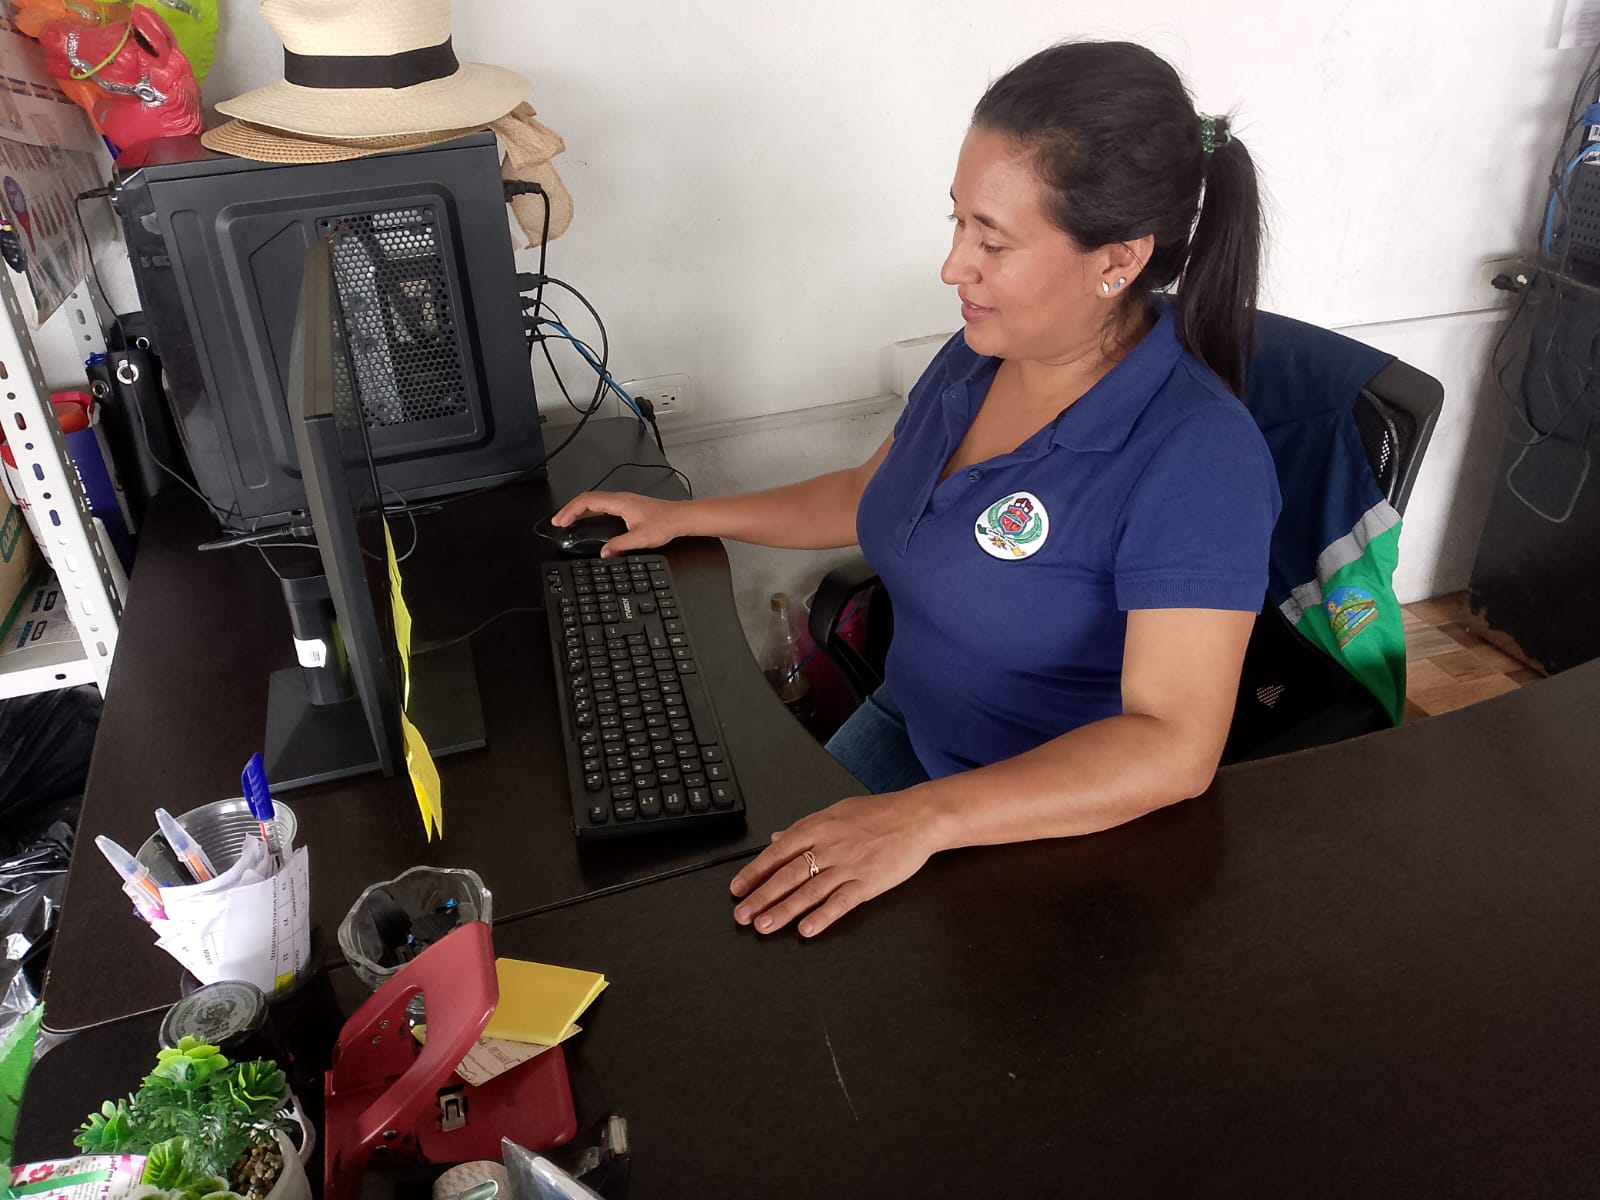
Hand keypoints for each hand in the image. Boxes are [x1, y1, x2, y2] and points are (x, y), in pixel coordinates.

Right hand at [549, 490, 686, 557]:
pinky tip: (590, 521)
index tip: (560, 521)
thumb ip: (619, 545)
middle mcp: (620, 499)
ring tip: (569, 521)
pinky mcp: (628, 507)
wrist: (681, 518)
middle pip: (587, 500)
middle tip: (558, 522)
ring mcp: (624, 502)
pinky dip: (590, 512)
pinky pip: (603, 506)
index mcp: (619, 502)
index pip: (587, 501)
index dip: (570, 511)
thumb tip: (603, 552)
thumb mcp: (640, 538)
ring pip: (595, 502)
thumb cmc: (665, 523)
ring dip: (580, 510)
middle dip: (570, 510)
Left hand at [729, 791, 941, 936]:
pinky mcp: (868, 882)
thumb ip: (805, 828)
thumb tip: (777, 838)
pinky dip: (822, 916)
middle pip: (787, 875)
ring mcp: (848, 866)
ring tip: (763, 926)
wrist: (918, 817)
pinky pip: (841, 902)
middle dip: (761, 897)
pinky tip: (806, 930)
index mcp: (818, 827)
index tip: (737, 889)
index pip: (777, 852)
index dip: (755, 872)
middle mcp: (828, 847)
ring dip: (783, 911)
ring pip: (808, 891)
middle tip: (741, 915)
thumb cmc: (879, 814)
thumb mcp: (836, 812)